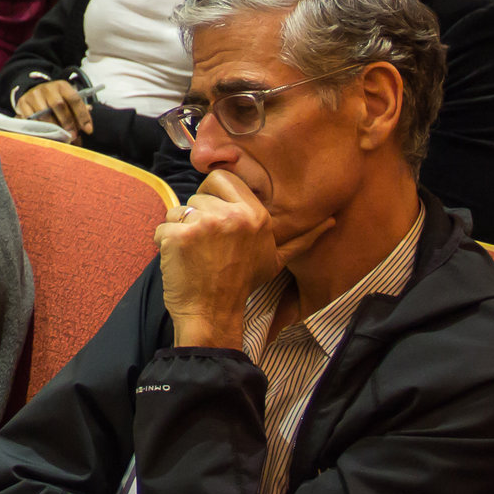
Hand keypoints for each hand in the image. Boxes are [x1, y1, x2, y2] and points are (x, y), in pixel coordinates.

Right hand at [13, 80, 91, 140]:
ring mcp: (34, 95)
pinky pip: (31, 119)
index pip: (74, 99)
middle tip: (73, 136)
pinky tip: (45, 134)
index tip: (88, 130)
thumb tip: (88, 127)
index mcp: (62, 86)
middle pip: (59, 105)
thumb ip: (78, 113)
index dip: (82, 115)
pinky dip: (39, 128)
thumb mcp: (67, 101)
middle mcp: (48, 88)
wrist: (34, 92)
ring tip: (60, 138)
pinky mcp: (23, 103)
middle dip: (68, 123)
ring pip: (44, 114)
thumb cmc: (55, 100)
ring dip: (53, 128)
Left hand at [156, 170, 334, 349]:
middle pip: (198, 195)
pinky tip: (180, 261)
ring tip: (195, 255)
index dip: (214, 197)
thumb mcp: (276, 259)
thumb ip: (302, 238)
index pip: (221, 178)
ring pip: (178, 209)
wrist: (212, 315)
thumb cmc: (241, 284)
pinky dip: (165, 244)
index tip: (218, 223)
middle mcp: (232, 215)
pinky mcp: (178, 236)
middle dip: (197, 217)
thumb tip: (331, 220)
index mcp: (256, 215)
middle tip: (209, 246)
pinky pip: (162, 226)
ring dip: (179, 231)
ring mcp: (204, 224)